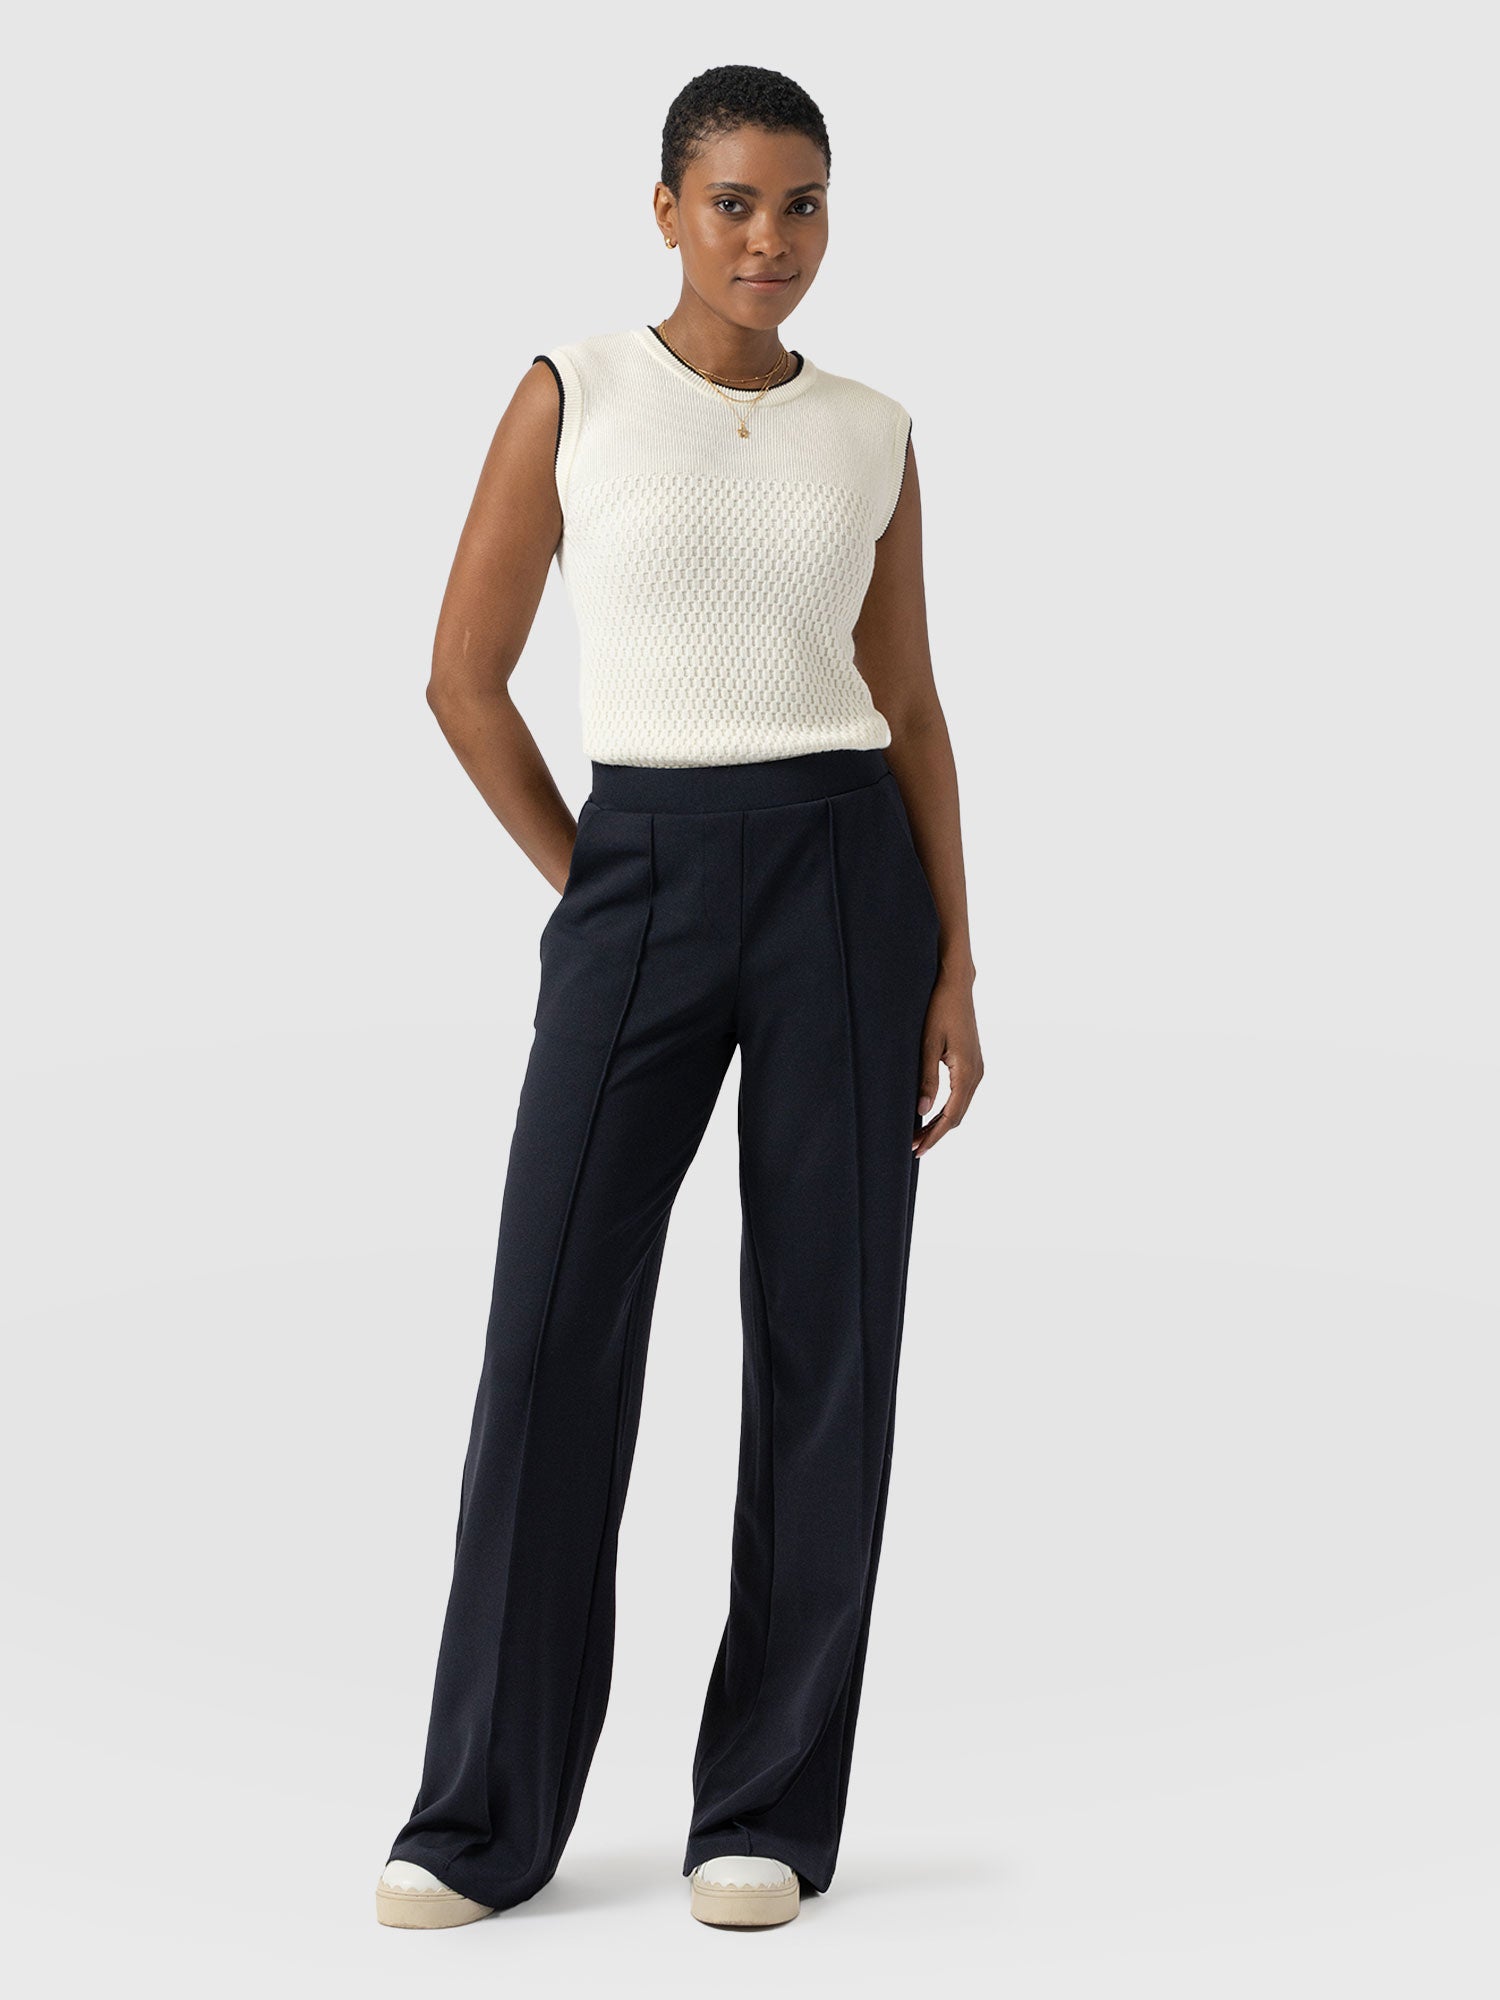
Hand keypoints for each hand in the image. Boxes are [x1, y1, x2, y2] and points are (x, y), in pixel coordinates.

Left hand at [912, 970, 982, 1155]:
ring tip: (919, 1135)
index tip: (916, 1148)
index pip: (951, 1116)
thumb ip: (926, 1078)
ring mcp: (977, 1069)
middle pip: (957, 1116)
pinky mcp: (973, 1063)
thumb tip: (922, 1110)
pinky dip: (947, 1109)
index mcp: (967, 1072)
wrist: (956, 986)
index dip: (934, 1135)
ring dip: (941, 1123)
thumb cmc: (939, 1009)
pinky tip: (931, 1113)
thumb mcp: (928, 1044)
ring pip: (960, 1107)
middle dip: (936, 1133)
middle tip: (913, 1147)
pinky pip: (961, 1095)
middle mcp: (977, 1074)